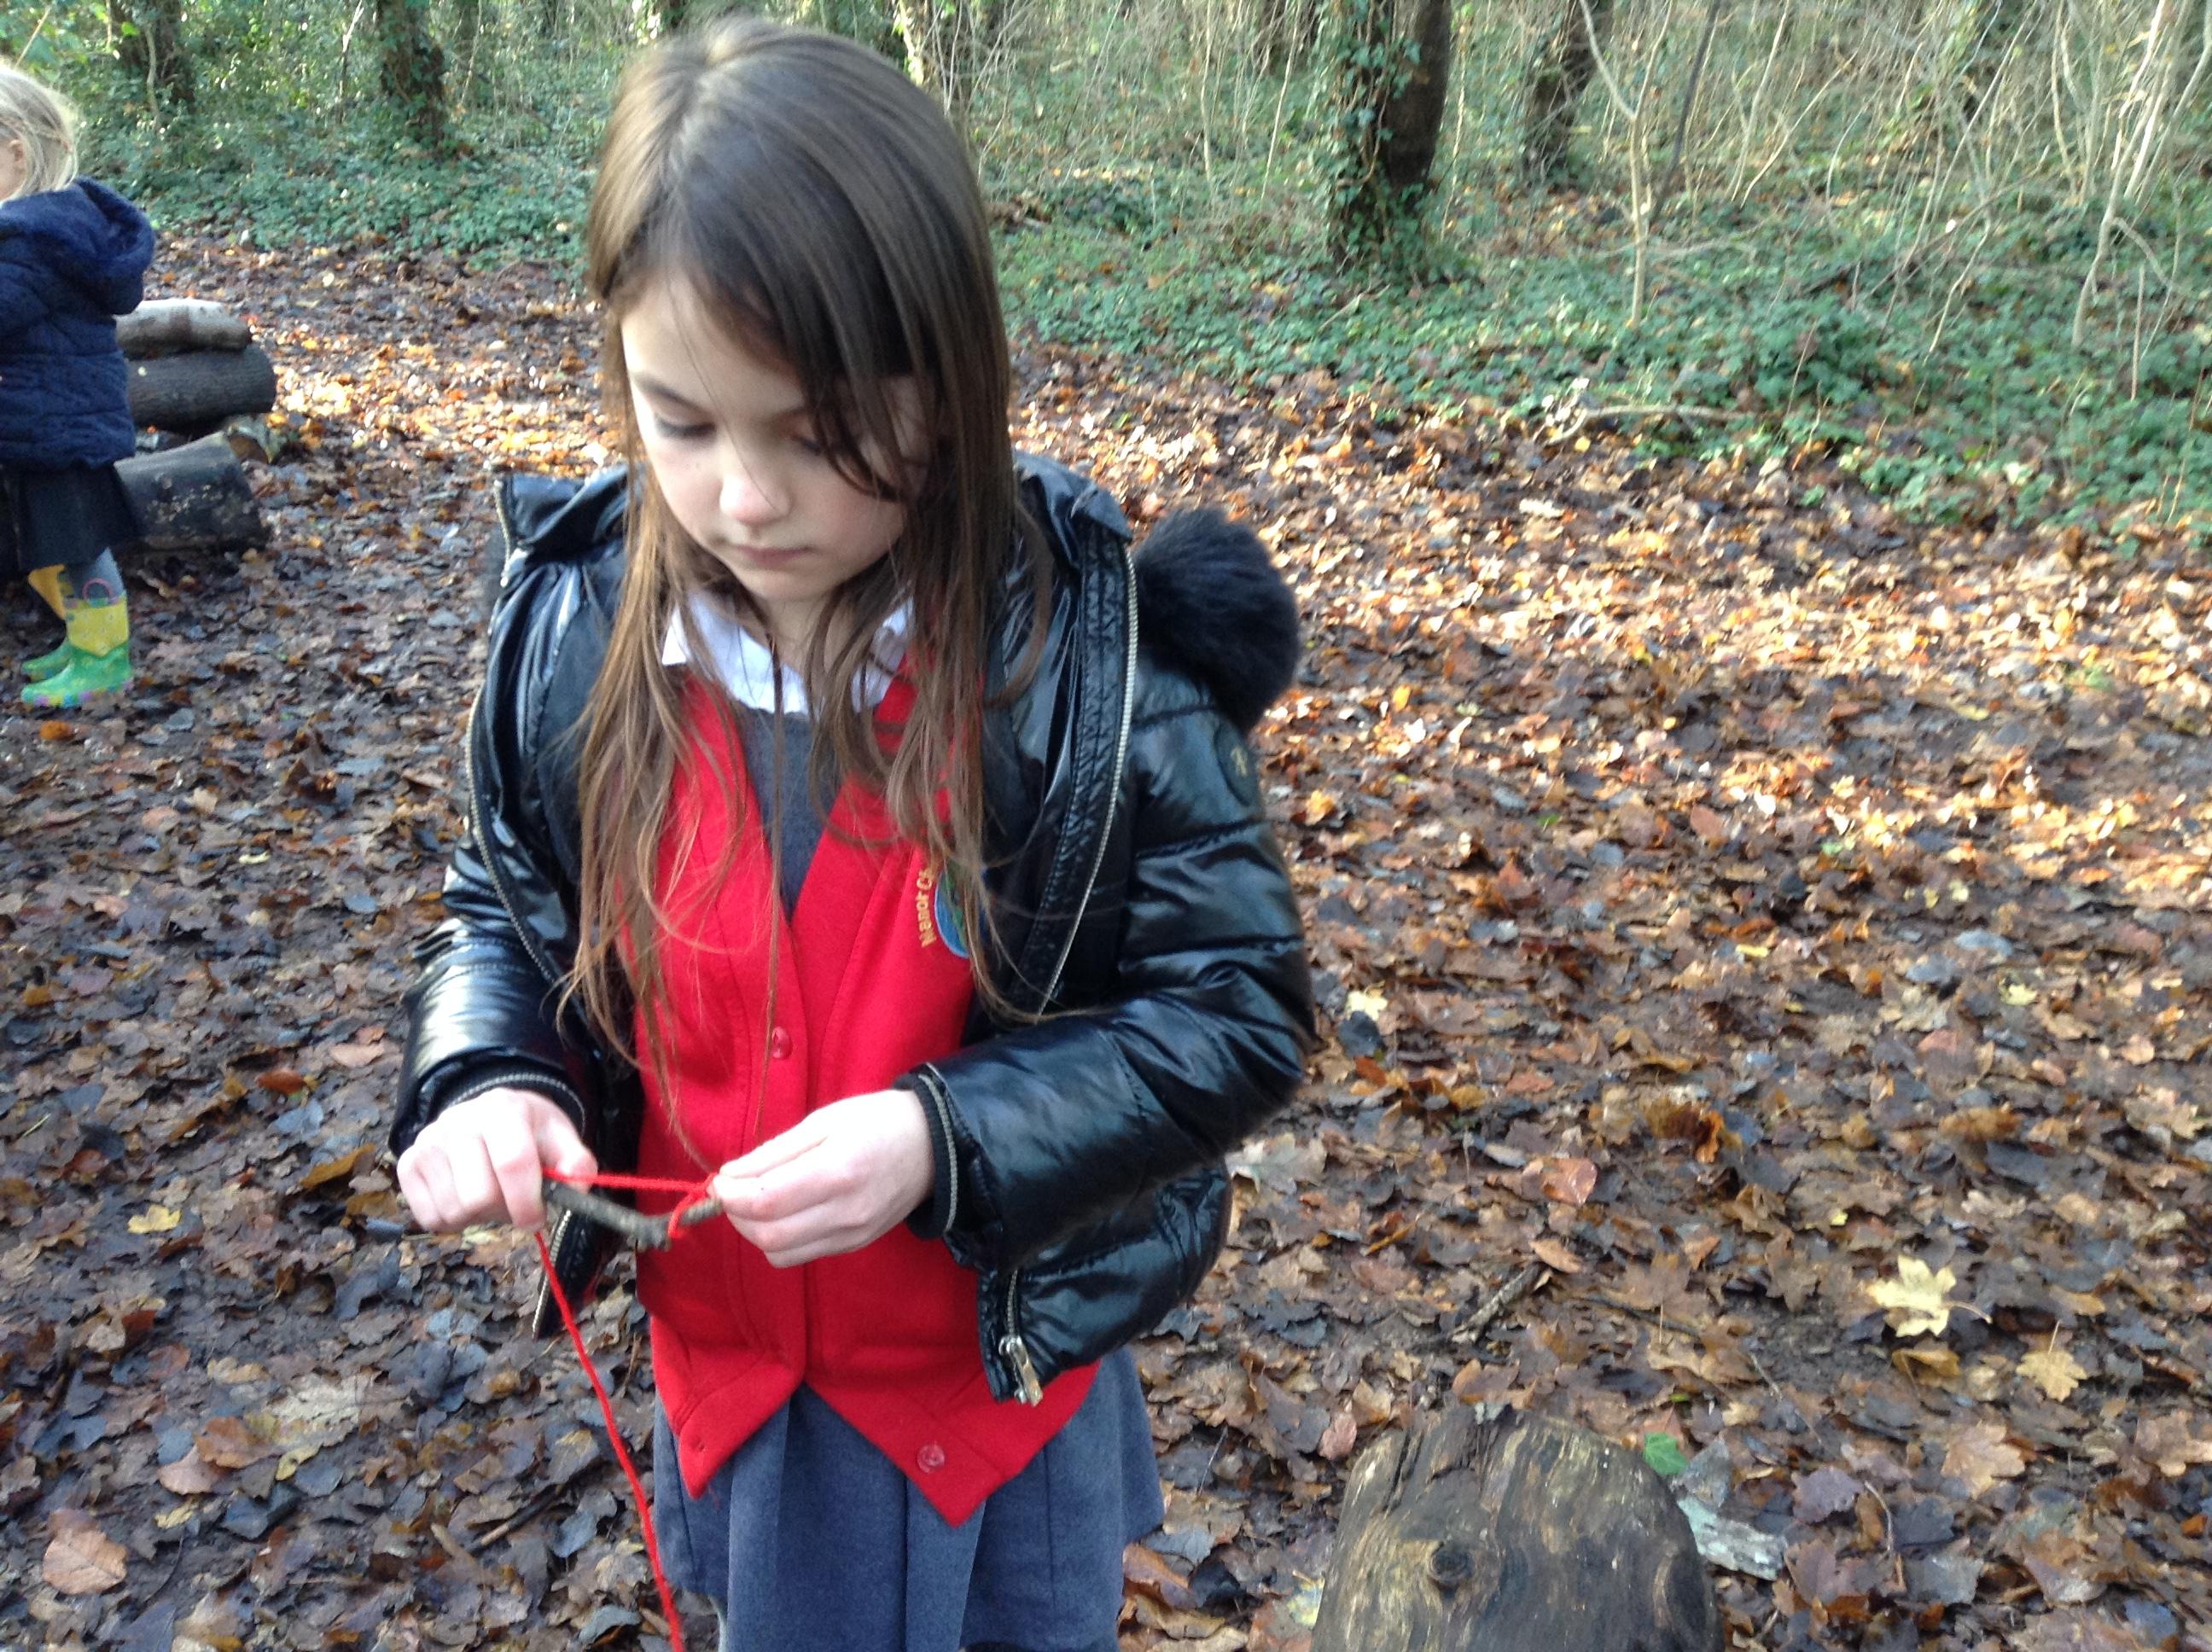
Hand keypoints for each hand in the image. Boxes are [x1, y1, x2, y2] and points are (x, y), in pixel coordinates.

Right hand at [396, 1087, 596, 1232]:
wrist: (489, 1115)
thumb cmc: (529, 1132)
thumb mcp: (560, 1138)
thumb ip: (576, 1162)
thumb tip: (578, 1185)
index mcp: (503, 1111)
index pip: (512, 1163)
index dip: (527, 1202)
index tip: (536, 1219)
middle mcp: (457, 1122)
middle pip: (478, 1196)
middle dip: (503, 1211)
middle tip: (515, 1204)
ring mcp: (428, 1143)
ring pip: (454, 1211)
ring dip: (478, 1217)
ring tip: (491, 1194)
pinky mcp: (408, 1164)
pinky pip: (429, 1217)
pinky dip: (453, 1221)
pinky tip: (465, 1196)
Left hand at [714, 1088, 933, 1267]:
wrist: (932, 1146)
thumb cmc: (876, 1121)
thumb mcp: (823, 1121)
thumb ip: (774, 1151)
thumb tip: (730, 1175)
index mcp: (837, 1170)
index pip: (765, 1200)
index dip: (730, 1194)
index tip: (721, 1179)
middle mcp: (846, 1212)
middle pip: (768, 1235)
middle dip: (737, 1216)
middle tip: (733, 1191)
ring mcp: (852, 1234)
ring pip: (780, 1253)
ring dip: (755, 1232)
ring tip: (757, 1202)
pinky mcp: (854, 1245)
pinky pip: (801, 1255)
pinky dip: (780, 1239)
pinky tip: (785, 1212)